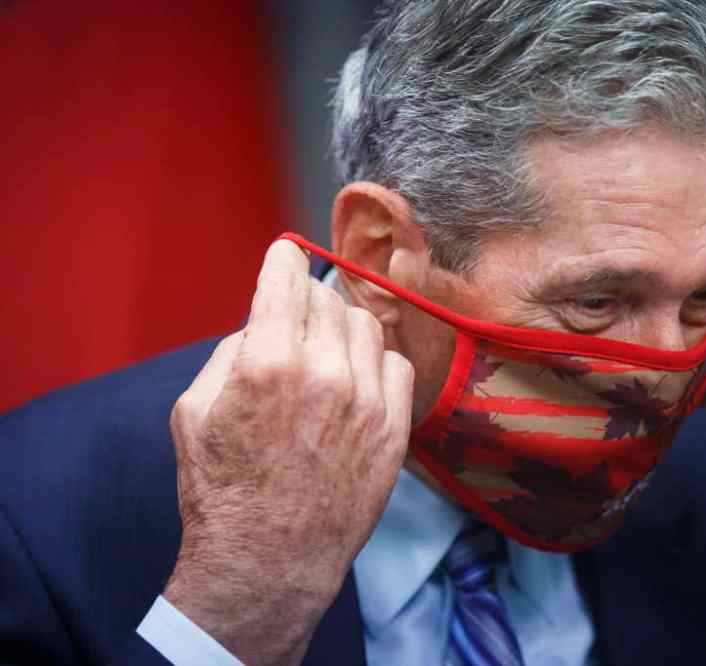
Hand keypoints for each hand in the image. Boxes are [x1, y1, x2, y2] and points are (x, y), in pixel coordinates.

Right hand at [164, 240, 413, 663]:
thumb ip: (233, 350)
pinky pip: (396, 363)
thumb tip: (267, 320)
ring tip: (323, 357)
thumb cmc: (223, 489)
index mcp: (268, 361)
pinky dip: (375, 362)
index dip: (284, 260)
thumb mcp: (194, 410)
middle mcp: (324, 372)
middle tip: (294, 327)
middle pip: (328, 297)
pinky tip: (354, 384)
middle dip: (308, 303)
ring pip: (366, 324)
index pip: (288, 275)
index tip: (285, 258)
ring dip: (342, 329)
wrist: (271, 558)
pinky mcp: (394, 427)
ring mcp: (367, 399)